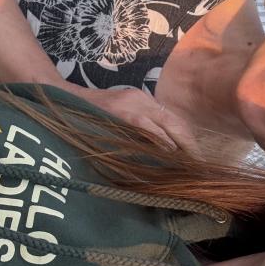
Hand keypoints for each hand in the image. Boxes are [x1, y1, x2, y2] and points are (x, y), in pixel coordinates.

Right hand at [62, 84, 195, 152]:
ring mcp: (133, 105)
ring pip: (167, 127)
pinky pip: (148, 130)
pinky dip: (160, 143)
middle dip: (191, 147)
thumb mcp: (122, 117)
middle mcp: (142, 100)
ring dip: (180, 148)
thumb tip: (165, 151)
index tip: (198, 159)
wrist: (65, 99)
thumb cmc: (93, 115)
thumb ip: (142, 129)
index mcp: (145, 101)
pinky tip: (168, 156)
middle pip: (177, 124)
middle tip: (199, 166)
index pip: (176, 121)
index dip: (189, 141)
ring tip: (189, 165)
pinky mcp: (123, 114)